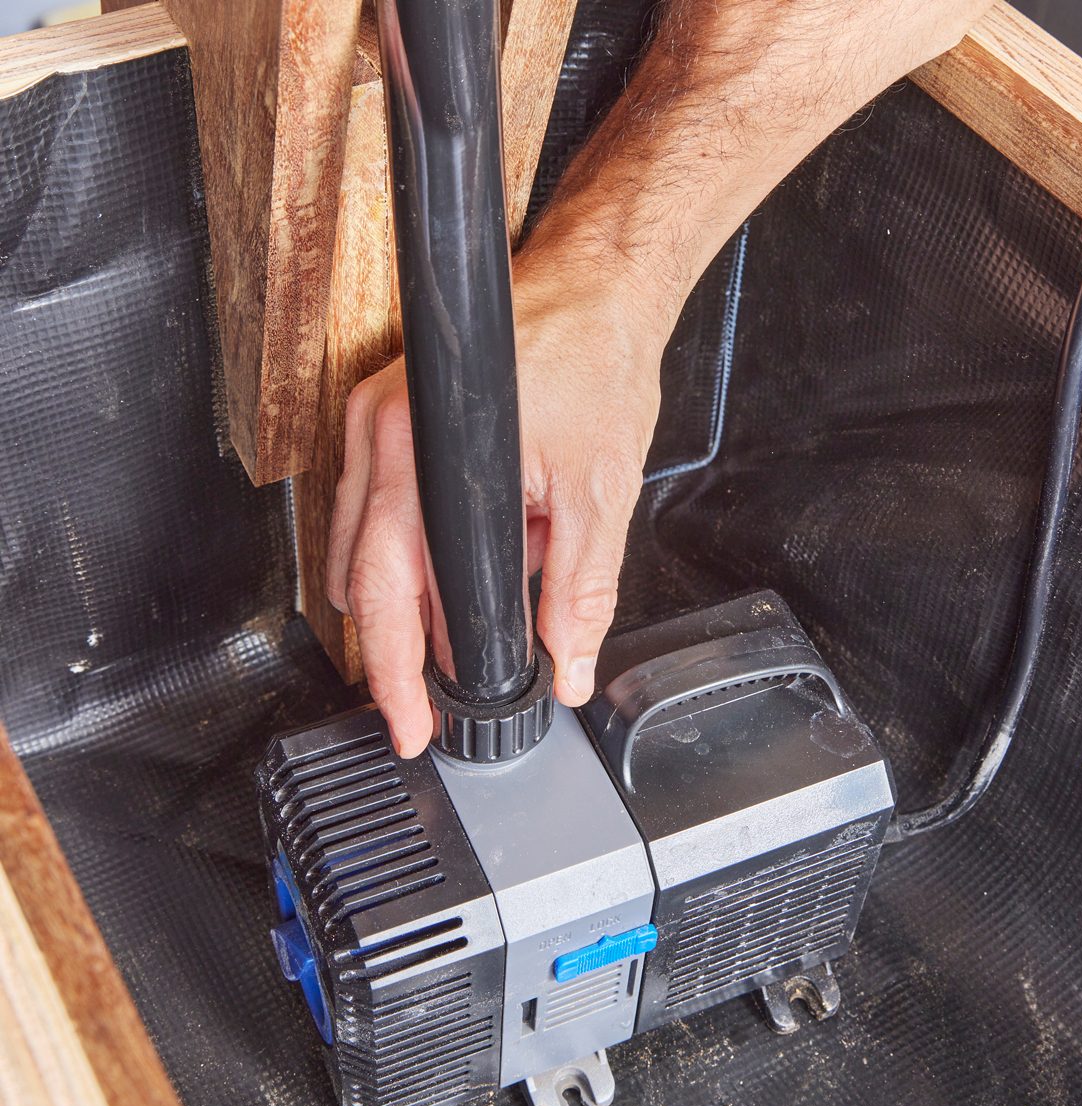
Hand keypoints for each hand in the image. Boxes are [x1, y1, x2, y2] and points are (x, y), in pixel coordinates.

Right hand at [325, 243, 666, 756]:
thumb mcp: (597, 493)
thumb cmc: (592, 356)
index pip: (383, 593)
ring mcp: (377, 422)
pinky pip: (386, 507)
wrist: (592, 281)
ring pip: (369, 546)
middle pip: (361, 578)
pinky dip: (425, 546)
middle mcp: (379, 434)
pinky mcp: (392, 416)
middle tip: (444, 688)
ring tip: (483, 608)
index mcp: (418, 453)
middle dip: (407, 640)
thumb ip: (580, 593)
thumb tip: (569, 663)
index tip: (410, 725)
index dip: (395, 675)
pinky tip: (481, 551)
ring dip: (418, 591)